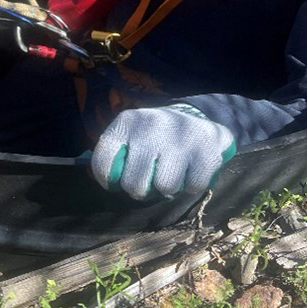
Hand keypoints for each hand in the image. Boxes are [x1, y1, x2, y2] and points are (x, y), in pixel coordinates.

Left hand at [91, 103, 235, 199]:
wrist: (198, 118)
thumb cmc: (155, 136)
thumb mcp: (130, 135)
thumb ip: (113, 155)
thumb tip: (101, 177)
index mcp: (126, 122)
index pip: (103, 163)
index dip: (108, 181)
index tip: (117, 181)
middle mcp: (151, 126)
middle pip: (134, 184)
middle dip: (141, 189)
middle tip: (149, 180)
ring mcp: (180, 137)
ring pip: (165, 187)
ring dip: (168, 188)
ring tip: (170, 174)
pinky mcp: (205, 150)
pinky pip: (192, 186)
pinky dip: (191, 185)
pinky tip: (190, 170)